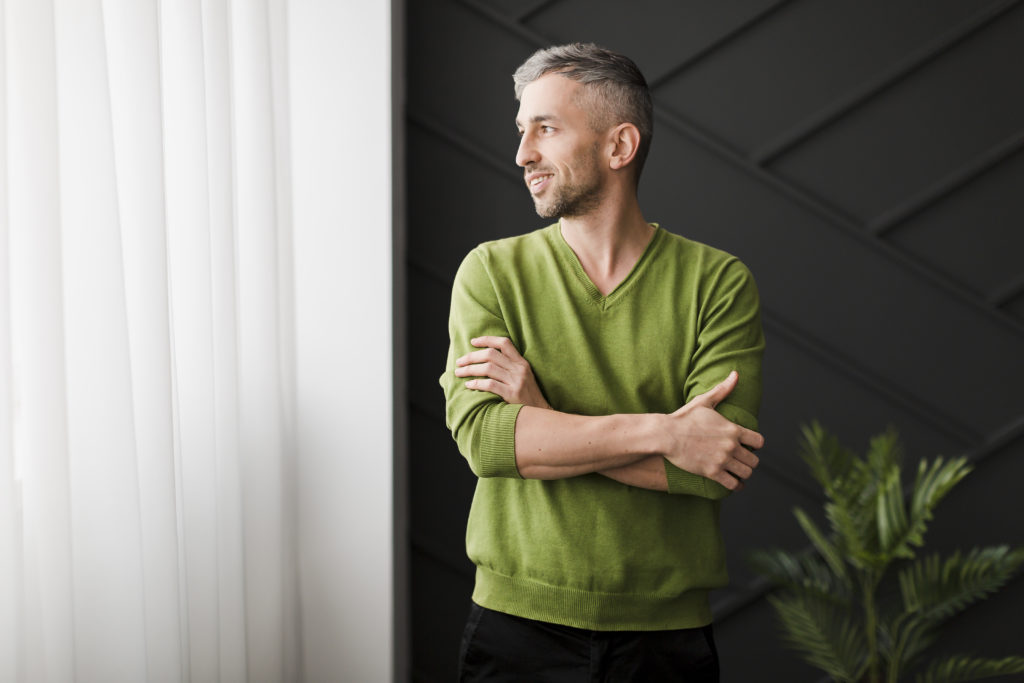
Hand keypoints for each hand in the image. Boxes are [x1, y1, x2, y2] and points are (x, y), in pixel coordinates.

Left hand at [453, 336, 551, 408]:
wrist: (541, 414)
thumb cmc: (528, 396)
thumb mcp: (523, 376)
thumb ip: (509, 367)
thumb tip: (485, 361)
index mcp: (522, 362)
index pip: (504, 343)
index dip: (487, 339)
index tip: (472, 342)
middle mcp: (519, 369)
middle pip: (491, 354)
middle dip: (471, 356)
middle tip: (459, 361)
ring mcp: (516, 381)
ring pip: (488, 368)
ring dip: (470, 369)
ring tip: (459, 372)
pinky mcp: (513, 393)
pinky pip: (490, 384)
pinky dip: (477, 383)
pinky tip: (468, 385)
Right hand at [660, 371, 763, 490]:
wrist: (666, 435)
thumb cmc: (684, 418)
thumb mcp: (704, 402)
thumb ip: (723, 390)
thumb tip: (735, 374)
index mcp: (733, 429)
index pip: (759, 442)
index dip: (755, 445)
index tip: (749, 446)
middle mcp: (731, 446)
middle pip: (754, 460)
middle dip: (750, 461)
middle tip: (742, 461)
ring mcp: (722, 460)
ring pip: (746, 473)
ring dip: (743, 474)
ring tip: (738, 472)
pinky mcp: (712, 472)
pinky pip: (733, 484)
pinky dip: (735, 486)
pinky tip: (734, 484)